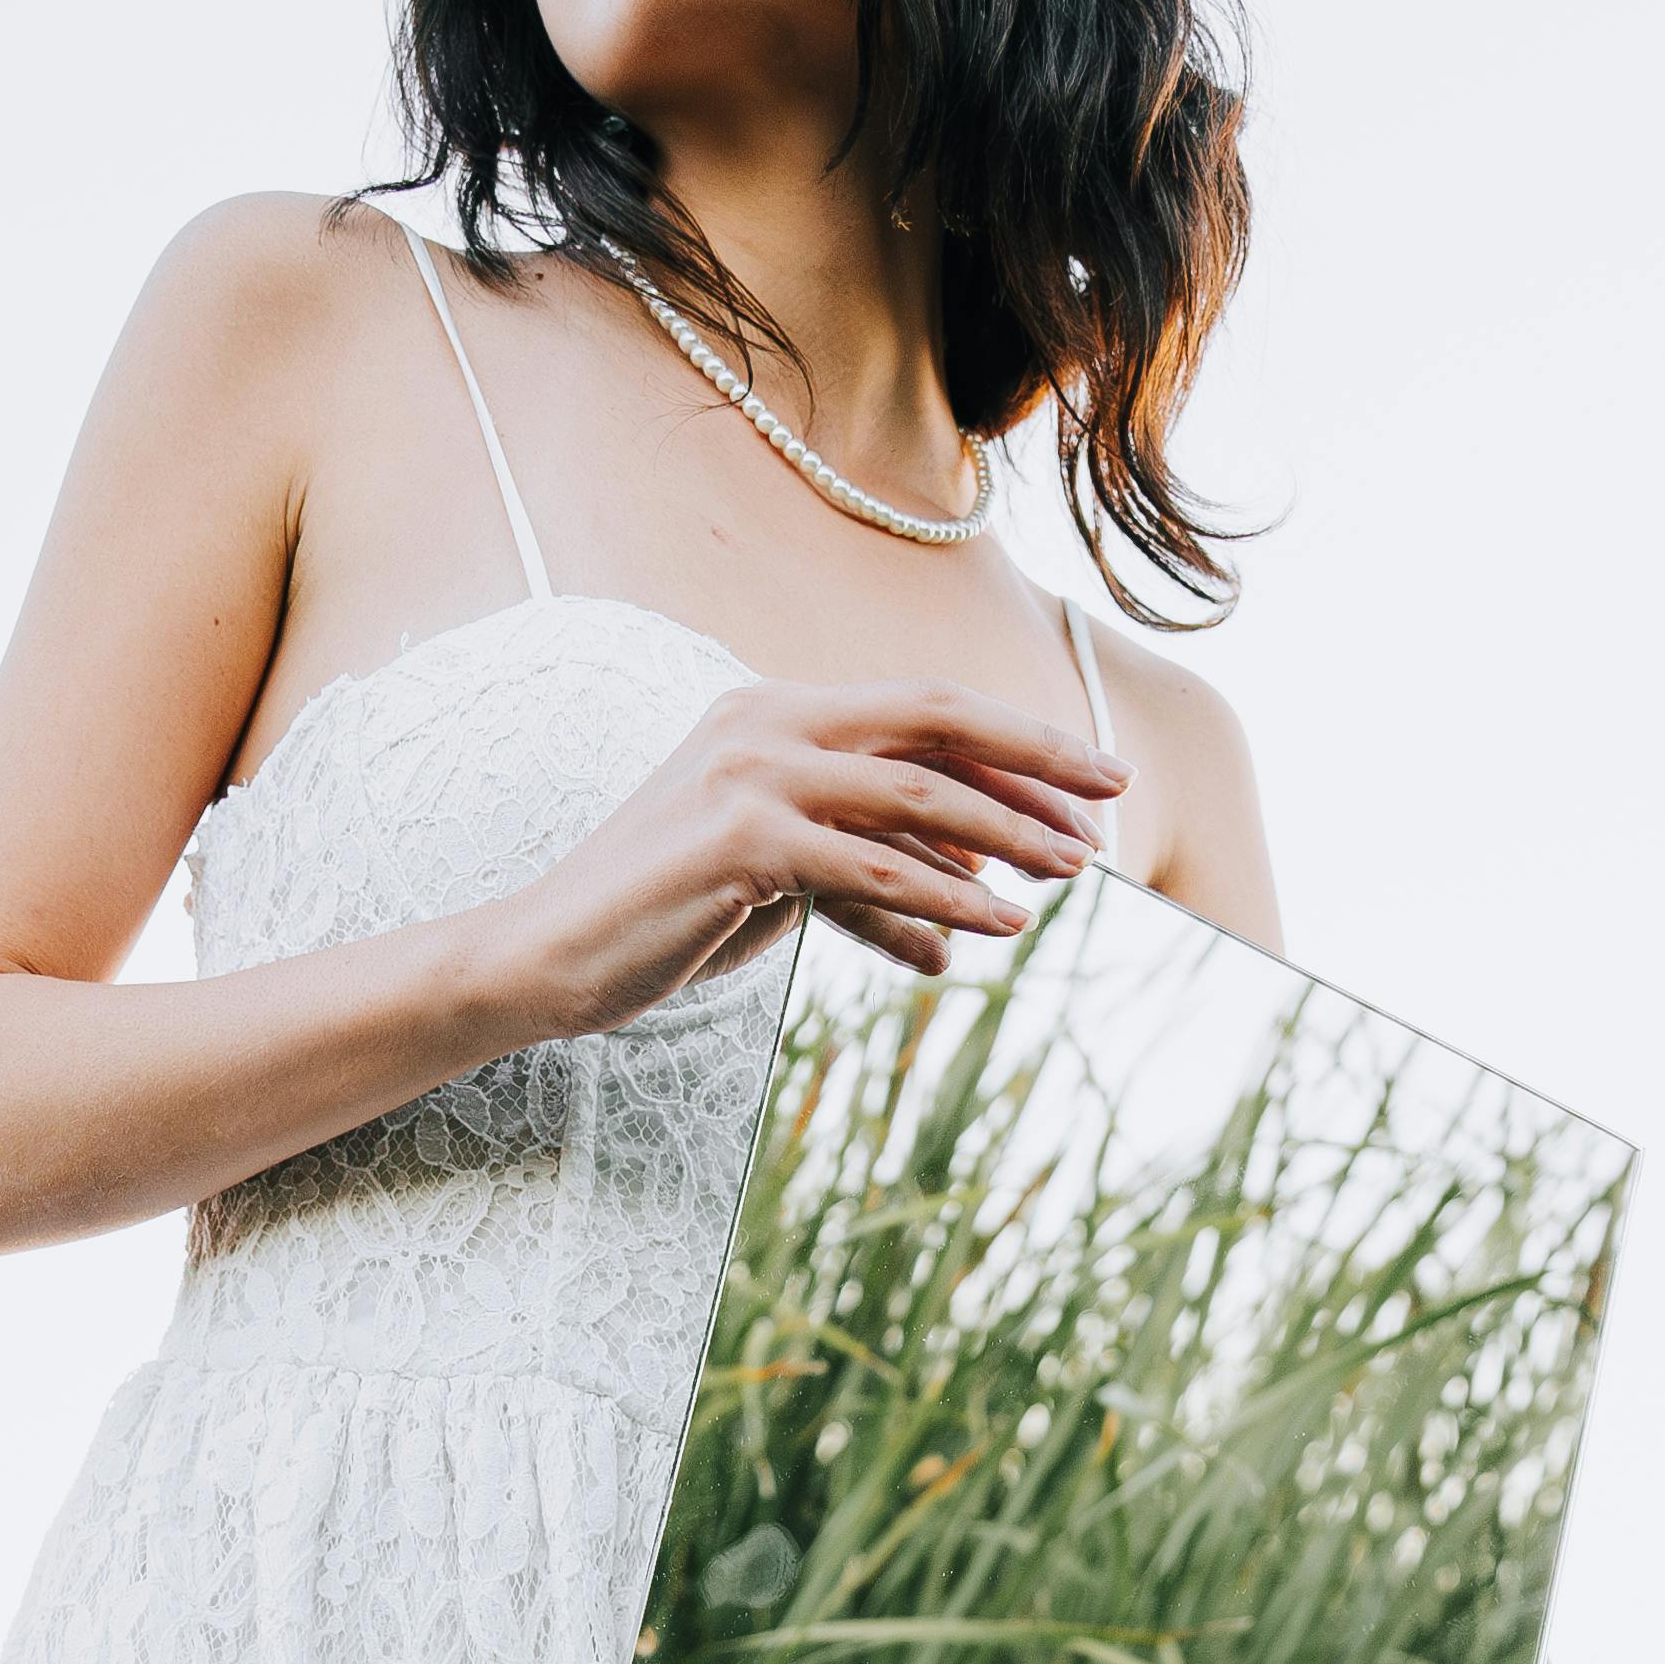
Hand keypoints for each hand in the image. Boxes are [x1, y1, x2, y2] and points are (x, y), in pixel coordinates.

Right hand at [499, 680, 1127, 1033]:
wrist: (551, 956)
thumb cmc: (666, 920)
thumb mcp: (783, 886)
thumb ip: (868, 880)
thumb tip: (961, 929)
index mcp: (776, 709)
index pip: (920, 707)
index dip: (1013, 738)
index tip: (1091, 774)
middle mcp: (765, 719)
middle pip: (933, 720)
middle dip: (1034, 758)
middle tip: (1113, 795)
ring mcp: (749, 773)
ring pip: (913, 793)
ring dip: (1006, 833)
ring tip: (1074, 872)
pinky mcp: (738, 840)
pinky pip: (870, 865)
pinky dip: (944, 896)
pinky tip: (997, 926)